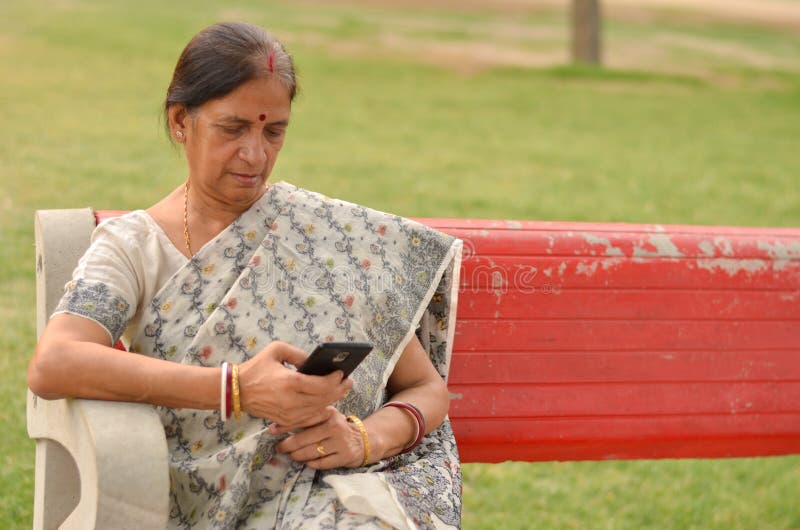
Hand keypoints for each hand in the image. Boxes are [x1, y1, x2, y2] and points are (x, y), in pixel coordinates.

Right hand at [237, 341, 352, 427]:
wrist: (237, 390)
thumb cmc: (256, 368)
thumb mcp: (276, 350)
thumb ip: (297, 353)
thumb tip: (314, 361)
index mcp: (289, 382)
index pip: (320, 384)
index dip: (334, 380)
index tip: (342, 373)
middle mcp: (291, 401)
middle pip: (323, 398)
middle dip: (339, 390)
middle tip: (349, 382)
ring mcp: (288, 413)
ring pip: (318, 409)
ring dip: (332, 400)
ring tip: (342, 390)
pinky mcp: (285, 420)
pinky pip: (309, 418)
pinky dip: (320, 411)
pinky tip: (328, 404)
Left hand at [274, 406, 366, 469]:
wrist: (363, 440)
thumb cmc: (337, 428)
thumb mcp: (327, 417)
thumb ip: (309, 418)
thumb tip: (279, 422)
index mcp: (329, 413)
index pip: (303, 418)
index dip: (285, 425)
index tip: (272, 430)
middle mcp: (335, 426)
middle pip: (303, 438)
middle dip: (287, 445)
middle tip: (279, 448)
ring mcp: (340, 442)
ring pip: (310, 452)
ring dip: (297, 456)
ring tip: (292, 455)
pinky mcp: (344, 457)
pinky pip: (321, 463)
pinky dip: (311, 464)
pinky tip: (307, 462)